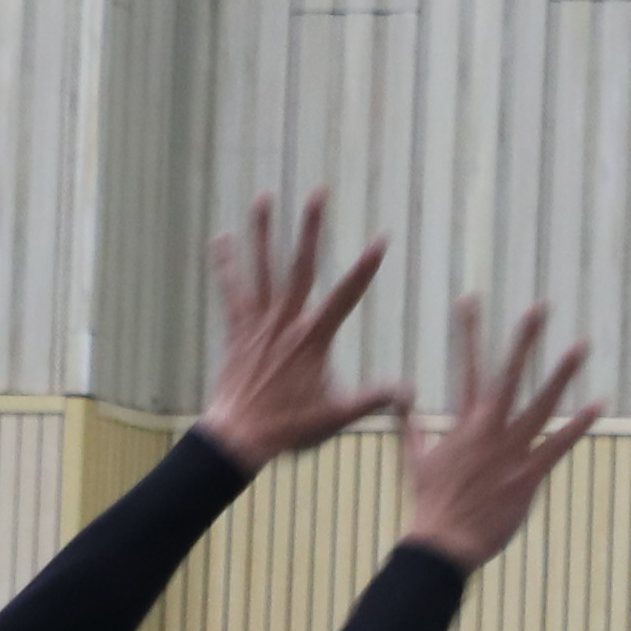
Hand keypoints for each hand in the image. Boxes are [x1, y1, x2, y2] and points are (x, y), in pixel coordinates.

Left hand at [194, 195, 399, 466]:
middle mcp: (285, 322)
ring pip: (261, 269)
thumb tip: (409, 391)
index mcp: (313, 338)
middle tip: (317, 194)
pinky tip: (221, 238)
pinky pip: (230, 290)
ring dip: (263, 232)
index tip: (380, 239)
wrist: (239, 436)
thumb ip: (373, 399)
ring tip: (264, 197)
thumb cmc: (288, 428)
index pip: (346, 295)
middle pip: (300, 266)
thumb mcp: (337, 416)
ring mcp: (258, 323)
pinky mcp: (237, 330)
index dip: (365, 267)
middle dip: (311, 229)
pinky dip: (226, 264)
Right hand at [395, 300, 601, 567]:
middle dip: (525, 339)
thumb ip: (410, 424)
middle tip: (540, 307)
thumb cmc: (428, 503)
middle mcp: (489, 429)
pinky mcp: (529, 475)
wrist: (442, 542)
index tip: (471, 300)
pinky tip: (598, 404)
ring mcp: (511, 451)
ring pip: (541, 403)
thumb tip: (400, 395)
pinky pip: (559, 444)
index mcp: (463, 422)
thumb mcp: (414, 458)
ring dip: (561, 373)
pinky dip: (579, 424)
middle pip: (510, 375)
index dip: (469, 331)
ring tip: (580, 346)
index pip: (467, 366)